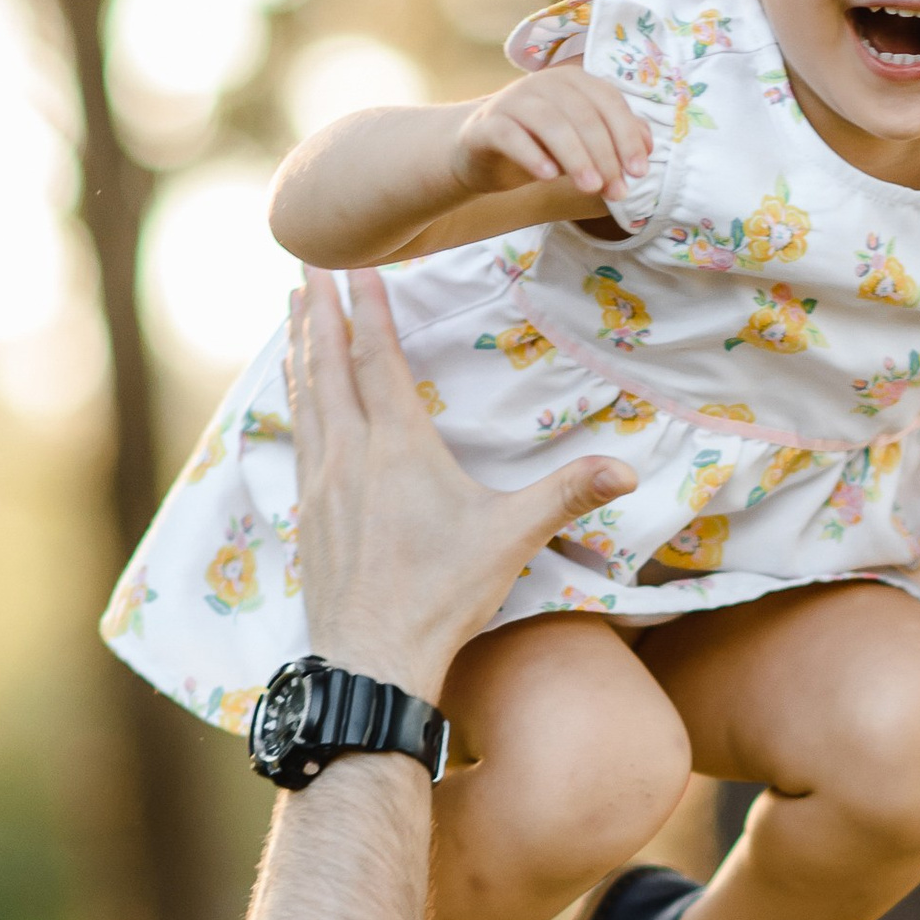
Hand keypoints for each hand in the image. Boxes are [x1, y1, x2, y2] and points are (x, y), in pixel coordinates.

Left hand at [288, 269, 631, 701]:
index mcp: (396, 445)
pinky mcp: (307, 511)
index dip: (368, 304)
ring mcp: (320, 482)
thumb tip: (626, 469)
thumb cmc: (441, 595)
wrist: (371, 658)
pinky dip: (296, 398)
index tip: (354, 261)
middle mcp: (348, 452)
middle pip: (328, 363)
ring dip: (300, 347)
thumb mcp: (511, 539)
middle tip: (305, 263)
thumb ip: (565, 494)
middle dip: (319, 309)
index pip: (378, 357)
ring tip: (293, 311)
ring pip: (306, 396)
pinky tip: (296, 395)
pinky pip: (298, 435)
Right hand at [455, 56, 648, 205]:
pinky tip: (547, 177)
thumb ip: (613, 137)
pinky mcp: (485, 125)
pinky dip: (531, 154)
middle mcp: (542, 83)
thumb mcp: (581, 142)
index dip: (627, 136)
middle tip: (616, 190)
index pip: (608, 102)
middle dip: (605, 155)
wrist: (481, 154)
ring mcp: (511, 101)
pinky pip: (510, 135)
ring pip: (550, 122)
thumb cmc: (540, 146)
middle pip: (583, 115)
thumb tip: (647, 144)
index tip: (639, 171)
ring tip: (590, 187)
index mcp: (571, 81)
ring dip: (575, 157)